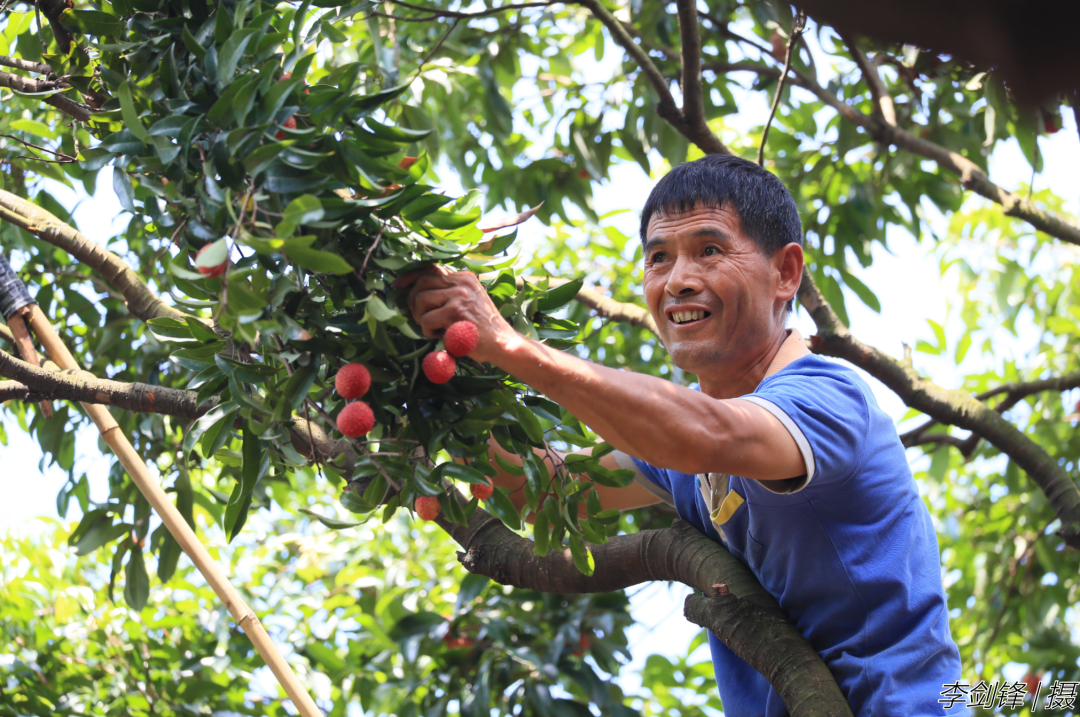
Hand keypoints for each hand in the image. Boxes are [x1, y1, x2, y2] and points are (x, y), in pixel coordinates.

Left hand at [392, 266, 520, 363]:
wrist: (502, 343)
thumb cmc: (482, 328)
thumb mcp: (468, 302)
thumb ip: (449, 292)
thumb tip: (417, 290)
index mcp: (464, 277)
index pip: (431, 268)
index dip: (410, 276)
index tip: (397, 285)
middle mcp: (462, 282)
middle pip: (422, 282)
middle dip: (413, 301)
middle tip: (419, 317)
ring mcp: (459, 295)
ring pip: (421, 300)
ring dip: (421, 317)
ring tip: (433, 328)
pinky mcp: (455, 311)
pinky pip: (426, 319)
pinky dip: (428, 331)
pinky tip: (441, 336)